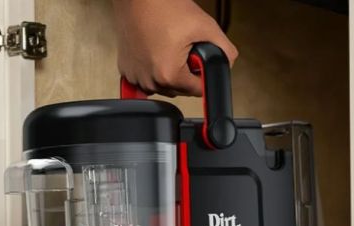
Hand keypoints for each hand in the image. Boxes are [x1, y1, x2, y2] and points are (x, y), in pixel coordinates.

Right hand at [112, 0, 238, 96]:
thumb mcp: (205, 26)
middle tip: (183, 46)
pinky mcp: (126, 71)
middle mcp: (149, 80)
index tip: (197, 55)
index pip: (198, 90)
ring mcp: (135, 77)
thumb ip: (225, 51)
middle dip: (187, 72)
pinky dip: (154, 67)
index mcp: (167, 74)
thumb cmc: (162, 7)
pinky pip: (148, 78)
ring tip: (168, 46)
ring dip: (170, 71)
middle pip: (180, 89)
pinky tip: (155, 49)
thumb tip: (227, 66)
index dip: (203, 72)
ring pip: (163, 86)